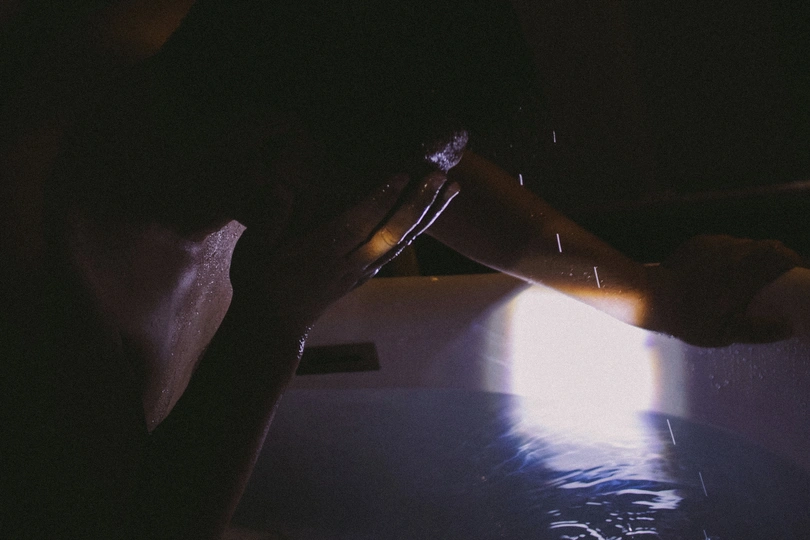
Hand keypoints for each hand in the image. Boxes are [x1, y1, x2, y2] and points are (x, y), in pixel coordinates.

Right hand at [229, 172, 458, 331]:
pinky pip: (396, 253)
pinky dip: (417, 232)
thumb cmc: (259, 283)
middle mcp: (346, 264)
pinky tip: (432, 216)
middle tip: (441, 176)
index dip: (380, 200)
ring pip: (401, 243)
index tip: (403, 175)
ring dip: (428, 215)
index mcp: (319, 253)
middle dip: (417, 204)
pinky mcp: (363, 277)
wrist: (273, 326)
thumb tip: (281, 189)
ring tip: (452, 190)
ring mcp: (359, 272)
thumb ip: (268, 219)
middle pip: (389, 233)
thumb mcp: (252, 250)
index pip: (355, 224)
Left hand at [646, 234, 805, 346]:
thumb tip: (788, 327)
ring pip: (745, 244)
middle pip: (768, 246)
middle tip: (777, 275)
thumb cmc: (689, 318)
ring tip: (749, 275)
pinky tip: (722, 271)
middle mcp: (735, 252)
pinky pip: (723, 245)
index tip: (796, 273)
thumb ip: (760, 330)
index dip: (793, 262)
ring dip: (752, 256)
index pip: (783, 256)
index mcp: (748, 271)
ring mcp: (716, 244)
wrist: (651, 296)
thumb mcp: (726, 333)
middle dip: (777, 258)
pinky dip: (729, 255)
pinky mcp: (699, 242)